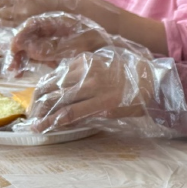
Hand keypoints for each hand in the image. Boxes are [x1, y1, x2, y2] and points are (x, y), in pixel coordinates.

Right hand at [4, 13, 119, 75]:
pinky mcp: (54, 51)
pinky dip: (34, 63)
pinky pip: (40, 55)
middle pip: (28, 36)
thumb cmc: (98, 43)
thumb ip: (54, 47)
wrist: (114, 51)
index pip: (32, 23)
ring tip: (19, 71)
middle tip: (13, 68)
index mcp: (58, 20)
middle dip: (18, 51)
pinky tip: (28, 70)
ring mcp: (52, 39)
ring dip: (24, 59)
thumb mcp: (78, 45)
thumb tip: (31, 50)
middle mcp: (52, 28)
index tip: (15, 47)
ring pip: (31, 47)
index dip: (21, 34)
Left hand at [22, 47, 186, 136]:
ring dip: (42, 115)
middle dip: (37, 104)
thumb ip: (84, 71)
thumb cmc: (130, 74)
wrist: (154, 81)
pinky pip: (72, 112)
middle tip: (32, 115)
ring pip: (57, 101)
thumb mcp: (104, 64)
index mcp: (84, 60)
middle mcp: (85, 72)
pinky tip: (47, 127)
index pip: (53, 76)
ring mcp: (93, 88)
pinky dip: (55, 120)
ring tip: (35, 124)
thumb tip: (64, 87)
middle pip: (50, 88)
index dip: (40, 90)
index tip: (36, 100)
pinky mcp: (102, 104)